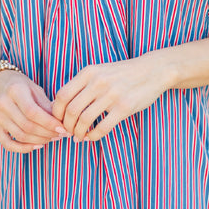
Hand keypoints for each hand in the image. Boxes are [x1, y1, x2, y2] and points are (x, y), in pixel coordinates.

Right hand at [0, 70, 70, 151]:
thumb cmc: (19, 86)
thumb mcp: (34, 88)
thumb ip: (46, 105)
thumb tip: (61, 124)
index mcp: (15, 90)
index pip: (33, 112)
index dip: (49, 123)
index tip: (63, 128)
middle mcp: (2, 104)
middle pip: (28, 126)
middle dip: (47, 133)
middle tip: (60, 134)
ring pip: (20, 136)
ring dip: (39, 140)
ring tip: (52, 138)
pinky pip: (8, 144)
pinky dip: (23, 149)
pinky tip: (37, 146)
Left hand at [51, 56, 166, 141]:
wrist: (152, 71)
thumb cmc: (122, 74)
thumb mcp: (99, 71)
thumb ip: (82, 84)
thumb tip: (61, 105)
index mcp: (89, 72)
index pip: (62, 96)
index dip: (56, 112)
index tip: (59, 120)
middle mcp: (98, 82)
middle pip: (71, 110)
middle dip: (66, 126)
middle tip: (68, 132)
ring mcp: (112, 95)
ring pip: (84, 121)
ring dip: (78, 133)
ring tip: (79, 137)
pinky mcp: (124, 107)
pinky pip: (102, 127)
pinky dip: (93, 136)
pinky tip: (91, 137)